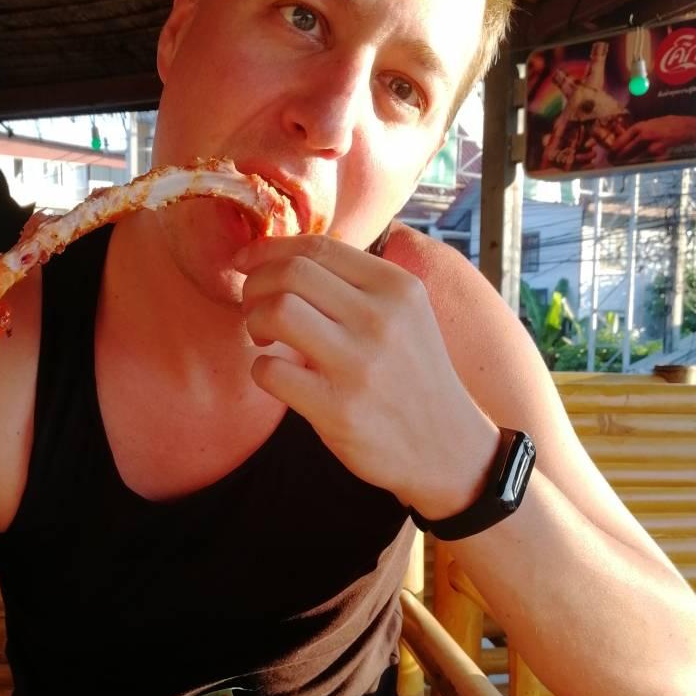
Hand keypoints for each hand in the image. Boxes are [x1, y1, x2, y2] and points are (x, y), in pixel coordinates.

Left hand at [235, 234, 496, 514]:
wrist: (447, 449)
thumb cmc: (414, 379)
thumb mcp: (407, 317)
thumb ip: (358, 286)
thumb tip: (287, 258)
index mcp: (397, 288)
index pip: (319, 247)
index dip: (270, 249)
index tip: (247, 262)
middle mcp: (381, 319)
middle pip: (291, 274)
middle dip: (256, 284)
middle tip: (254, 306)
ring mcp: (359, 365)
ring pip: (278, 311)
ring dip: (254, 320)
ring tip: (265, 339)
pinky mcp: (338, 409)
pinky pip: (270, 371)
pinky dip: (260, 368)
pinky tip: (276, 376)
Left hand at [610, 115, 695, 161]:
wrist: (686, 128)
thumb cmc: (670, 124)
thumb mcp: (652, 123)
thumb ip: (640, 131)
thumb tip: (627, 140)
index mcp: (640, 126)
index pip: (621, 140)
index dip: (614, 149)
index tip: (609, 154)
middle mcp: (643, 135)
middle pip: (624, 151)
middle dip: (617, 159)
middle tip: (613, 163)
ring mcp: (650, 145)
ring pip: (633, 159)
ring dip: (627, 164)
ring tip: (622, 166)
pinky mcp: (657, 153)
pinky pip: (645, 161)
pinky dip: (640, 164)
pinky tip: (638, 166)